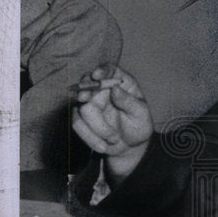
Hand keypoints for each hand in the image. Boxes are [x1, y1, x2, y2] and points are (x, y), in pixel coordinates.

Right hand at [71, 65, 152, 181]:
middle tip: (85, 98)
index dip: (102, 70)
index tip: (96, 75)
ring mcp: (89, 102)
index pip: (110, 70)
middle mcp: (103, 89)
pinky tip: (103, 146)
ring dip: (97, 128)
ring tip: (114, 139)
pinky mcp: (80, 117)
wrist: (129, 146)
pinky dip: (90, 137)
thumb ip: (129, 101)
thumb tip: (115, 88)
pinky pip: (77, 124)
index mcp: (121, 83)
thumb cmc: (138, 126)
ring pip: (82, 109)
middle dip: (86, 93)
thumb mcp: (141, 114)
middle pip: (88, 85)